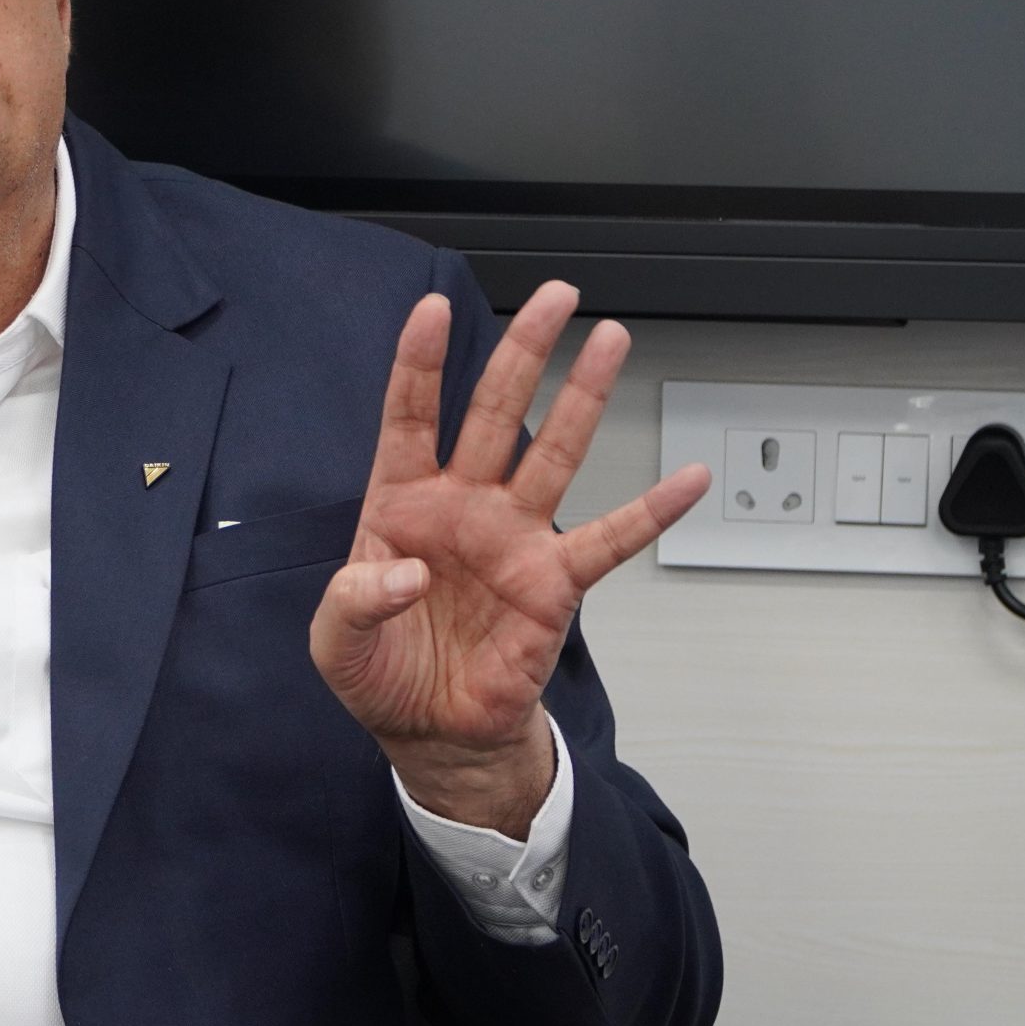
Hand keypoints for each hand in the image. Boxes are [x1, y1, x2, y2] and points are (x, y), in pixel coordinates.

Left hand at [309, 282, 709, 834]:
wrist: (431, 731)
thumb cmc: (382, 672)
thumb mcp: (336, 640)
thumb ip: (355, 601)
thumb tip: (405, 571)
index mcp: (402, 503)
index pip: (409, 417)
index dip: (419, 364)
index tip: (430, 309)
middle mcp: (464, 505)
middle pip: (496, 411)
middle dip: (523, 350)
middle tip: (555, 294)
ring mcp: (514, 537)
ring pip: (554, 452)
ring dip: (583, 396)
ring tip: (610, 338)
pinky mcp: (554, 582)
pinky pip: (611, 540)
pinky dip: (652, 512)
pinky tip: (688, 479)